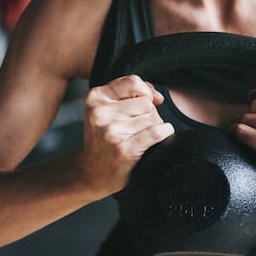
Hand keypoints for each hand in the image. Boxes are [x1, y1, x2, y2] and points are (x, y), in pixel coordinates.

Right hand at [78, 75, 174, 196]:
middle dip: (148, 114)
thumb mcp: (106, 110)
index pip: (133, 82)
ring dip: (154, 126)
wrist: (91, 173)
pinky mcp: (124, 149)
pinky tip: (157, 140)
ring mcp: (111, 131)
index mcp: (95, 98)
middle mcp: (100, 113)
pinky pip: (156, 132)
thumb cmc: (103, 139)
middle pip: (146, 102)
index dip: (145, 92)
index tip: (146, 104)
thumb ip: (131, 93)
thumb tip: (158, 97)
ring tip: (139, 137)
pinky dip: (164, 134)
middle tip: (136, 128)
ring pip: (153, 118)